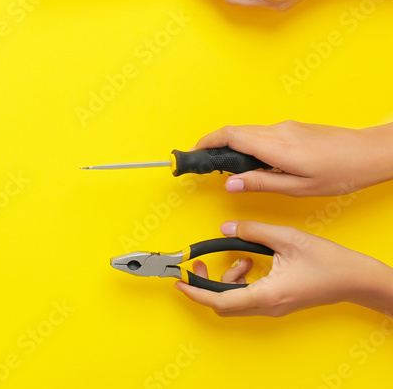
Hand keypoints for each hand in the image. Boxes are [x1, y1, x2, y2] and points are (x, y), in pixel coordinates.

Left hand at [176, 221, 392, 316]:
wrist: (357, 279)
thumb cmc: (329, 262)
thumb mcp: (287, 237)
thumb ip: (252, 231)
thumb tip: (226, 228)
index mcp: (268, 294)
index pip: (220, 301)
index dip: (196, 292)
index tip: (179, 282)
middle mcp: (268, 306)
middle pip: (223, 305)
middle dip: (206, 285)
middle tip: (200, 264)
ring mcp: (273, 307)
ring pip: (235, 301)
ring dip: (228, 279)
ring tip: (240, 257)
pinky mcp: (278, 302)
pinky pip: (249, 296)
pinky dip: (242, 280)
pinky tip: (251, 260)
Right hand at [195, 121, 392, 196]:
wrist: (370, 152)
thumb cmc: (342, 172)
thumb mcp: (299, 188)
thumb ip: (261, 183)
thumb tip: (231, 184)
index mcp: (276, 146)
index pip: (229, 136)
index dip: (205, 142)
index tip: (192, 154)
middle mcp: (277, 131)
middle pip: (234, 132)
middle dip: (213, 145)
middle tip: (202, 163)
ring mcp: (285, 127)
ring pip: (247, 132)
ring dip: (231, 146)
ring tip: (228, 168)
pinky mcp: (292, 128)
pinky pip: (261, 133)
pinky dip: (248, 145)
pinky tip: (253, 162)